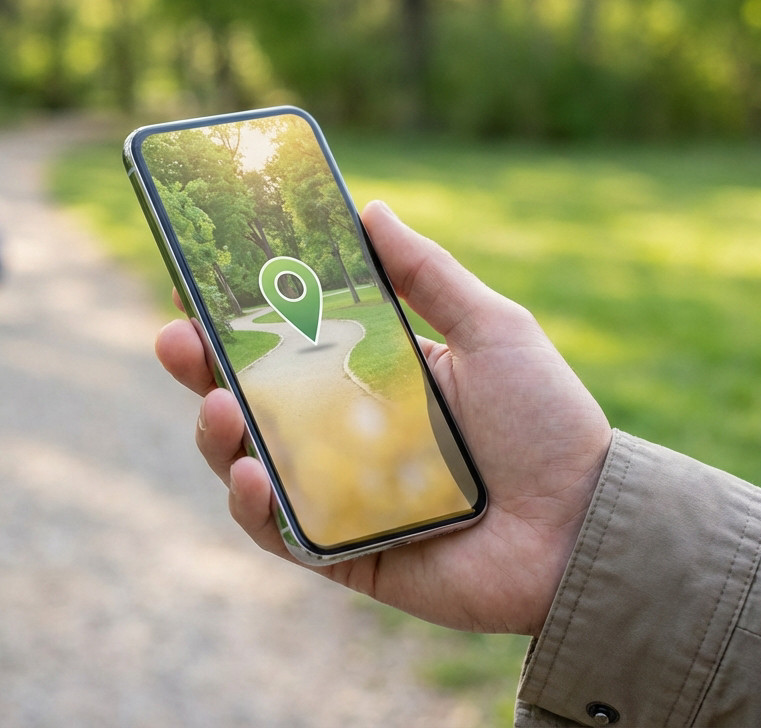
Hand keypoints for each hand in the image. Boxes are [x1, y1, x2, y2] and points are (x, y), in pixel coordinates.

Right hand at [155, 200, 611, 635]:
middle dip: (198, 366)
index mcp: (370, 374)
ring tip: (217, 407)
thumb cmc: (548, 425)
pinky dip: (252, 505)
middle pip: (247, 396)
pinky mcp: (339, 552)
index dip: (234, 311)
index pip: (285, 338)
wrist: (585, 529)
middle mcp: (342, 432)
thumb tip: (369, 210)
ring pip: (246, 460)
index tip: (195, 277)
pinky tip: (252, 475)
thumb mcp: (493, 329)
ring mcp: (334, 493)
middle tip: (175, 337)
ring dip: (215, 433)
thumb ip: (428, 275)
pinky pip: (276, 530)